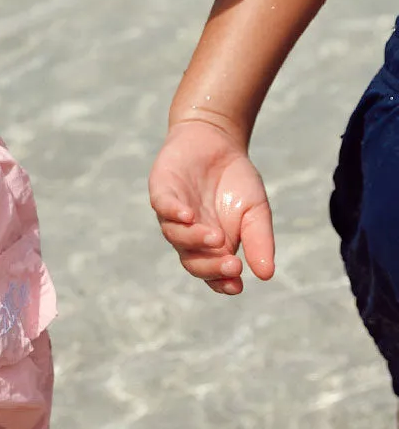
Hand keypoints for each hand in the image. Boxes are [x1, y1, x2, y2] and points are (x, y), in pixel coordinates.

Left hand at [149, 119, 274, 294]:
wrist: (217, 142)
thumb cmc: (236, 182)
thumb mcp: (256, 211)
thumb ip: (259, 240)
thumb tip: (267, 274)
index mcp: (212, 248)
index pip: (212, 273)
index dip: (221, 282)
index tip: (236, 286)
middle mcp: (188, 236)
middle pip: (192, 261)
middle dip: (210, 266)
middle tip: (232, 265)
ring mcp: (173, 215)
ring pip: (175, 236)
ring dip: (195, 239)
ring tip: (216, 237)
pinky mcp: (161, 192)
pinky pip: (163, 207)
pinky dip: (174, 212)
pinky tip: (189, 215)